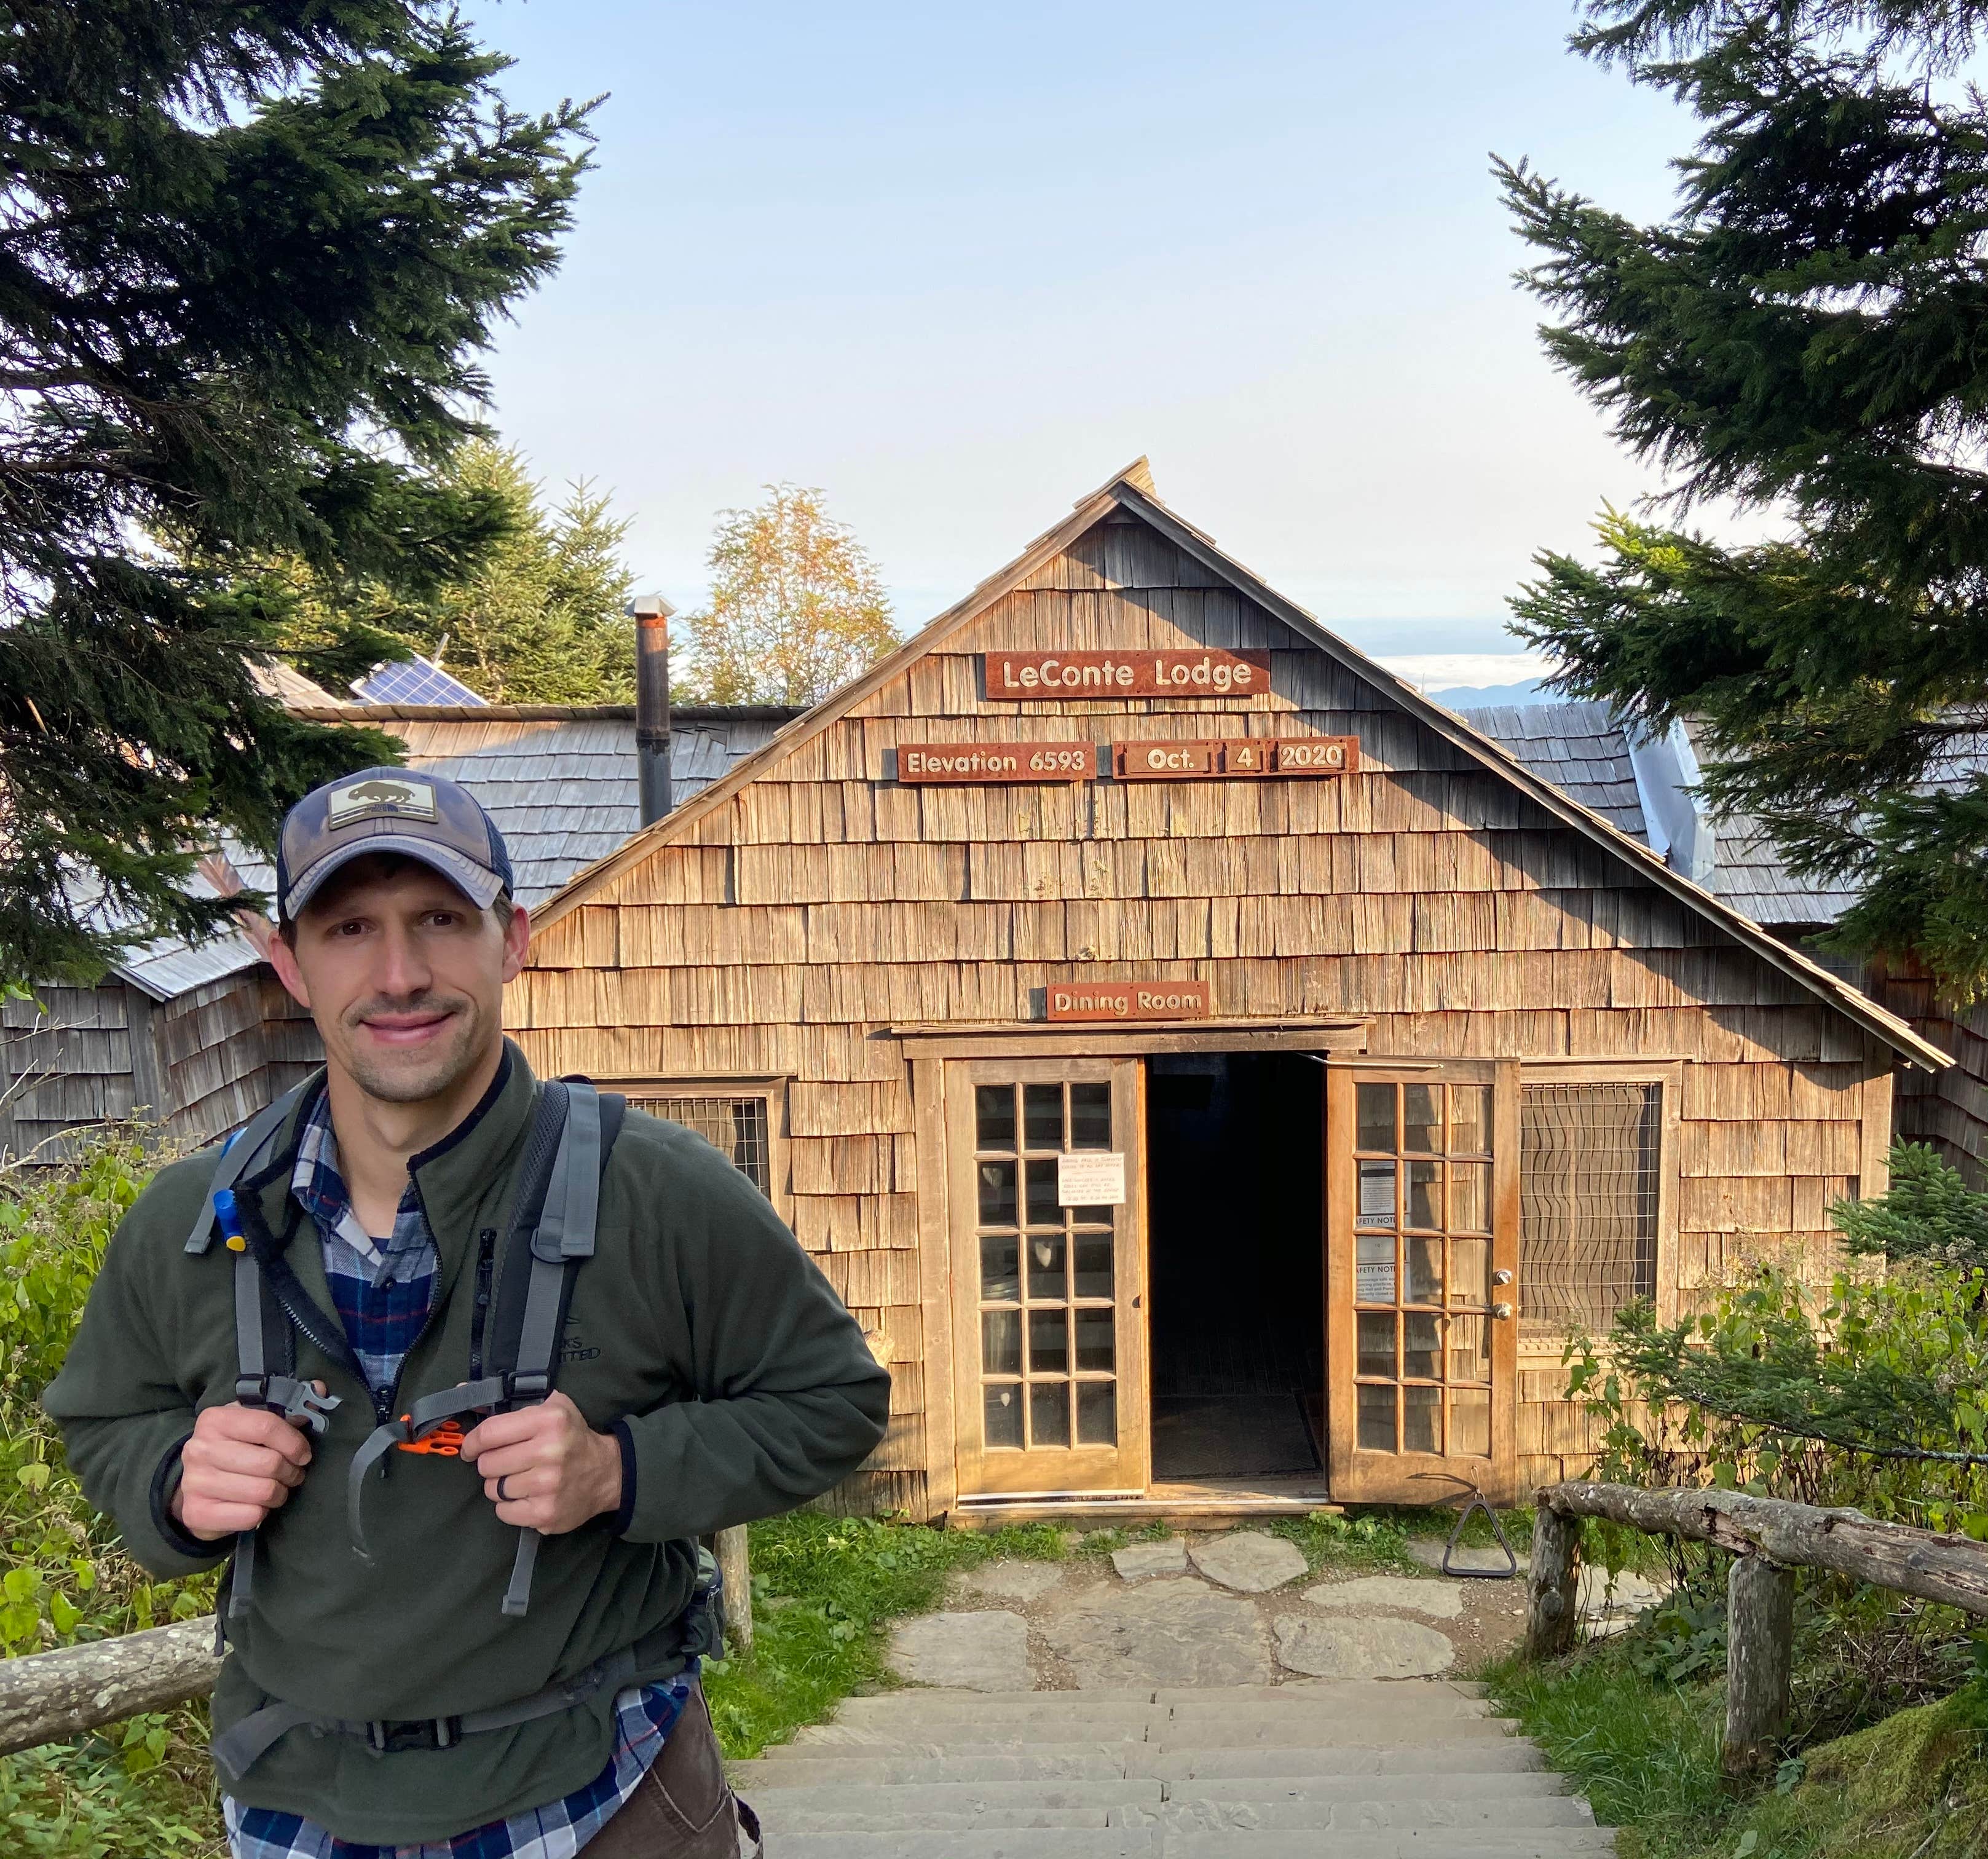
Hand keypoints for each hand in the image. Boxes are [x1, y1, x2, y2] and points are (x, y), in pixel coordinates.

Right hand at [172, 1392, 320, 1541]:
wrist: (198, 1485)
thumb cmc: (236, 1448)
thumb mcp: (257, 1421)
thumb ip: (289, 1407)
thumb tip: (319, 1389)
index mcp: (215, 1419)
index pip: (267, 1426)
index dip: (294, 1442)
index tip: (304, 1454)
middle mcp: (199, 1449)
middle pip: (269, 1463)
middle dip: (291, 1472)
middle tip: (292, 1474)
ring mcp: (194, 1482)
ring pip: (262, 1491)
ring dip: (279, 1493)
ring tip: (278, 1489)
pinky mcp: (197, 1513)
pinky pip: (250, 1516)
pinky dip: (262, 1512)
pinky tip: (257, 1505)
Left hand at [459, 1391, 621, 1535]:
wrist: (607, 1473)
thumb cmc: (571, 1436)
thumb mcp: (550, 1408)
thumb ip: (507, 1402)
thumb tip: (460, 1389)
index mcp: (549, 1420)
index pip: (489, 1433)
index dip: (472, 1443)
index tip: (471, 1449)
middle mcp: (549, 1452)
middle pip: (487, 1464)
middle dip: (491, 1464)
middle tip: (506, 1462)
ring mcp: (547, 1486)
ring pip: (493, 1489)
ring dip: (500, 1485)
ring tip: (519, 1478)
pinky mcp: (546, 1513)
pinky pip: (503, 1511)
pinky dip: (509, 1505)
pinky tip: (526, 1496)